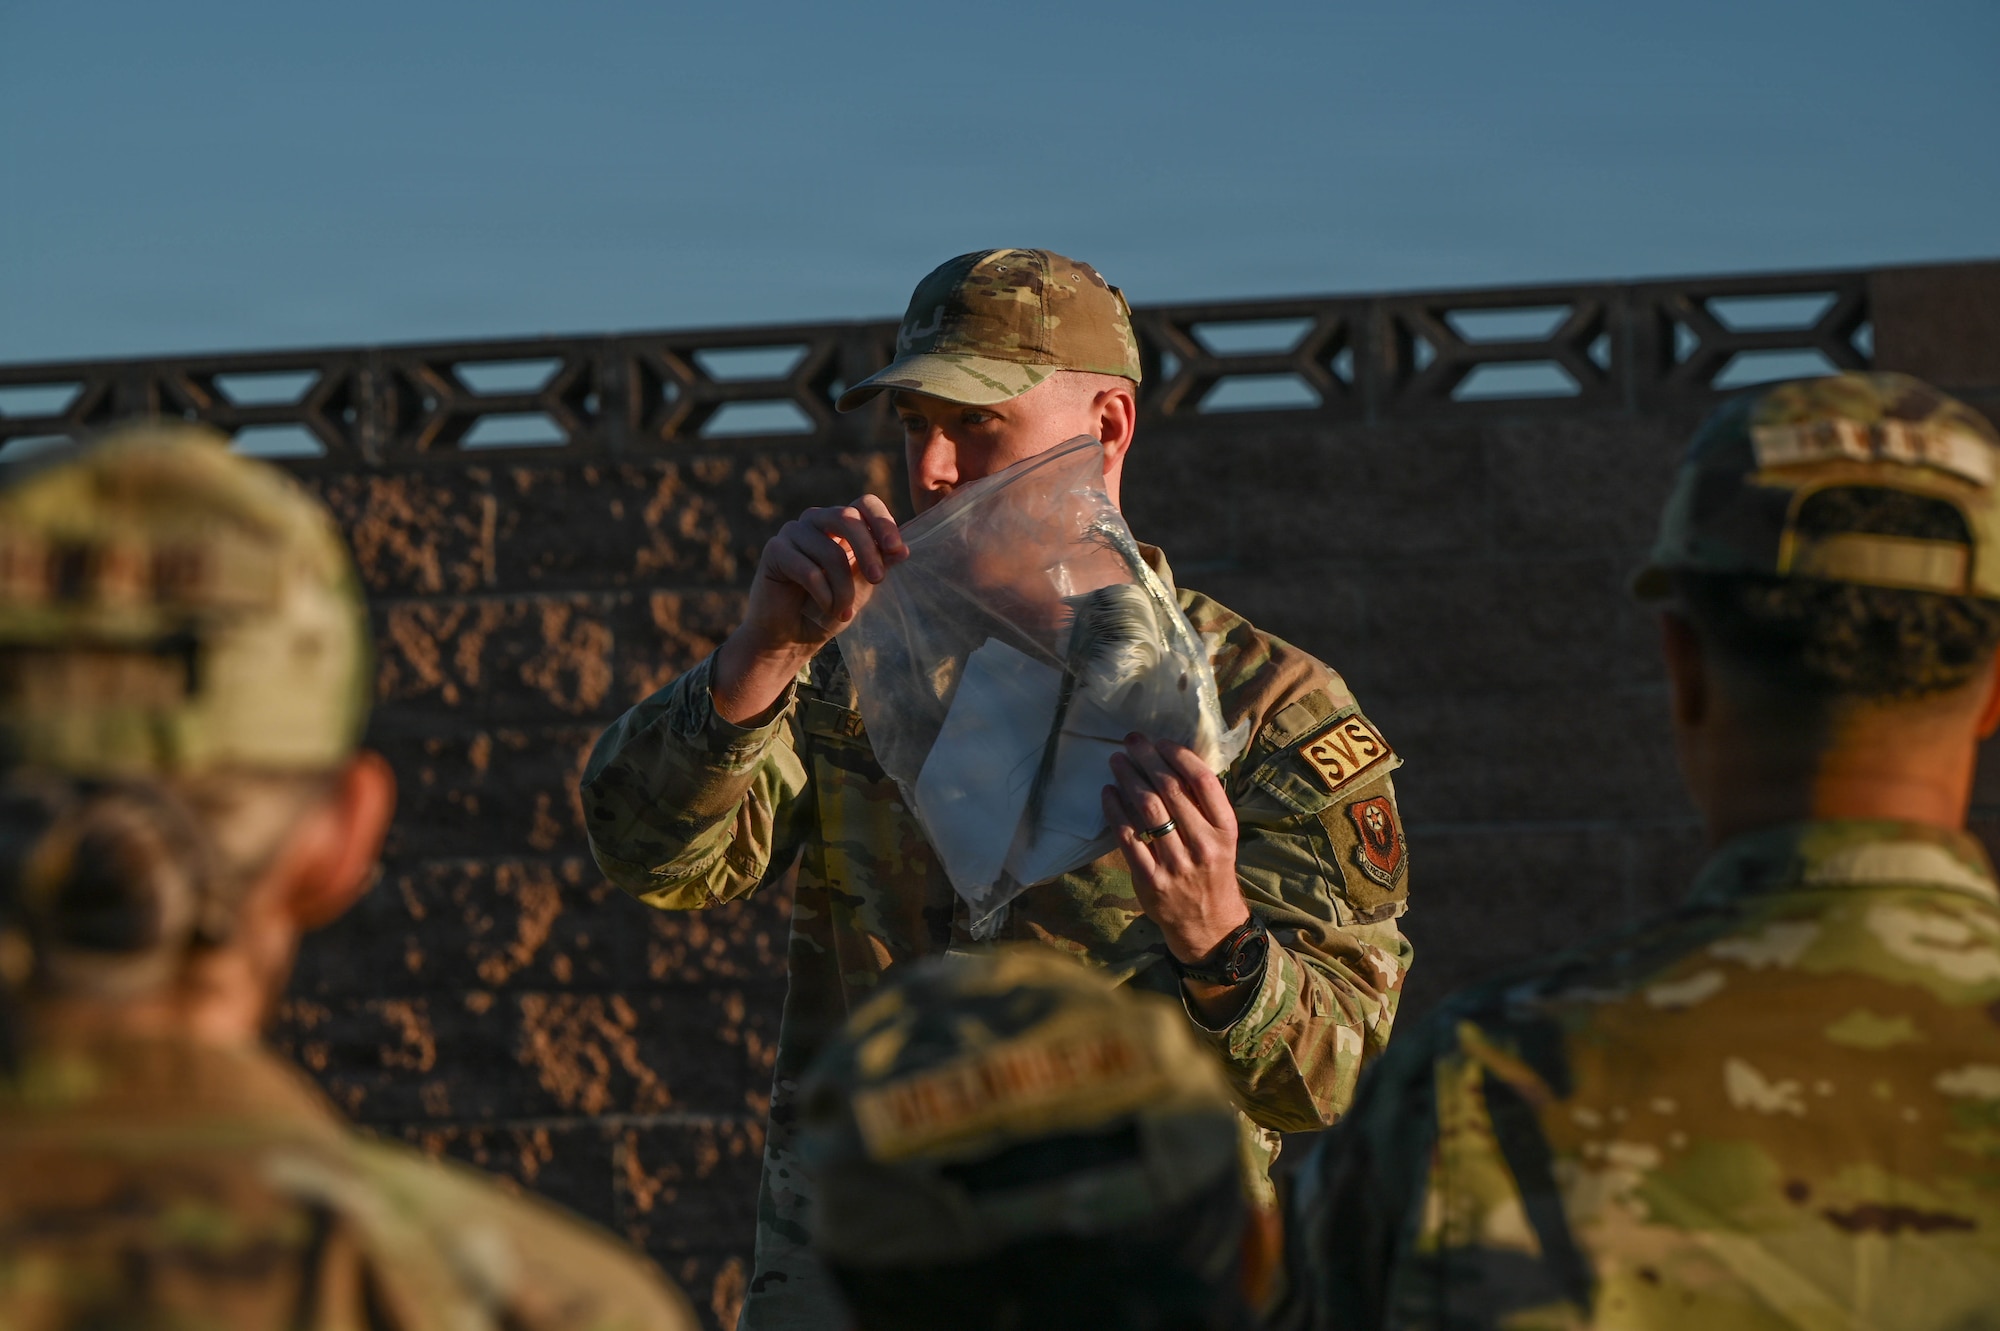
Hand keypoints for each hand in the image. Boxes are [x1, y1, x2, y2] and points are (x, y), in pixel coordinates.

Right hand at [713, 496, 906, 721]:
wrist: (791, 636)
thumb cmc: (829, 608)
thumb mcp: (862, 587)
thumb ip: (879, 565)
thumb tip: (903, 550)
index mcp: (841, 523)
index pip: (864, 504)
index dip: (883, 522)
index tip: (897, 550)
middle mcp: (816, 521)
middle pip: (847, 517)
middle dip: (867, 550)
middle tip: (878, 580)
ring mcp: (793, 532)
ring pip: (830, 550)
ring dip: (844, 588)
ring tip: (844, 612)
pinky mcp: (775, 550)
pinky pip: (808, 570)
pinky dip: (823, 595)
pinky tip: (826, 609)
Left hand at [1103, 734, 1249, 967]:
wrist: (1207, 923)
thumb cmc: (1211, 871)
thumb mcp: (1220, 838)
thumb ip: (1203, 806)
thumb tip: (1172, 761)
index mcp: (1225, 830)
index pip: (1203, 781)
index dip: (1179, 756)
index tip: (1161, 742)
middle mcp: (1204, 845)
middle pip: (1171, 790)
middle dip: (1148, 759)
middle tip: (1132, 741)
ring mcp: (1176, 864)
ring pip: (1147, 809)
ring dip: (1129, 778)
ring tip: (1118, 761)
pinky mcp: (1150, 879)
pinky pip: (1127, 836)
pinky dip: (1115, 810)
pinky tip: (1108, 792)